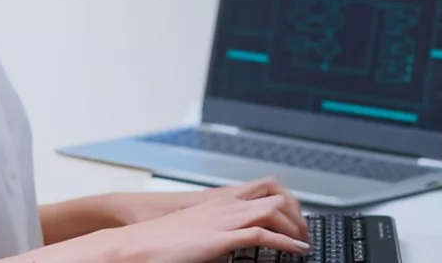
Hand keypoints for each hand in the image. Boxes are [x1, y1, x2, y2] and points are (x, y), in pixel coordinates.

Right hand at [98, 194, 311, 262]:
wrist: (136, 244)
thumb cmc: (159, 240)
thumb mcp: (195, 230)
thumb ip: (216, 231)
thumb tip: (228, 242)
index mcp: (219, 202)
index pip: (264, 190)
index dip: (286, 203)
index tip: (296, 219)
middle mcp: (225, 205)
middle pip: (276, 197)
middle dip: (296, 213)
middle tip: (304, 232)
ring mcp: (224, 219)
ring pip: (274, 211)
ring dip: (295, 226)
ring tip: (304, 242)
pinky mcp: (221, 237)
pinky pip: (262, 234)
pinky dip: (285, 242)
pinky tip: (296, 251)